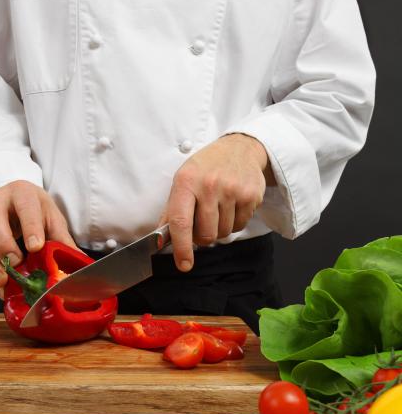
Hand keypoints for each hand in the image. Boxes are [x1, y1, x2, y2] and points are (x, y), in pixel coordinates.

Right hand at [0, 180, 78, 297]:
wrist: (14, 202)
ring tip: (2, 280)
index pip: (26, 207)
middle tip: (16, 263)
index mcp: (22, 193)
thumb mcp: (51, 219)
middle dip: (4, 242)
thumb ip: (62, 239)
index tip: (35, 247)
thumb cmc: (35, 211)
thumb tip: (80, 262)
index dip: (30, 227)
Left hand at [159, 134, 274, 271]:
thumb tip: (161, 238)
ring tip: (218, 208)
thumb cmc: (206, 167)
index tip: (183, 264)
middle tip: (202, 223)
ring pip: (223, 233)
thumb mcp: (184, 180)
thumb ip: (173, 210)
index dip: (181, 248)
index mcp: (187, 181)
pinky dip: (234, 222)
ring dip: (219, 229)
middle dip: (202, 237)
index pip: (181, 222)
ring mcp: (233, 190)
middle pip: (205, 234)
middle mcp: (210, 185)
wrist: (240, 148)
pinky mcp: (251, 196)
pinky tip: (232, 205)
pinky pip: (240, 226)